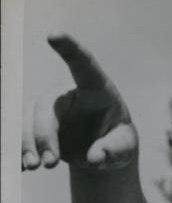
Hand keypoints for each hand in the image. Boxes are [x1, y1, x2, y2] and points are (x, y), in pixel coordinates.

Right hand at [22, 34, 137, 171]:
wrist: (102, 150)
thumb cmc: (118, 140)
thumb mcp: (125, 147)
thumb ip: (114, 150)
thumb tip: (95, 157)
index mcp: (96, 90)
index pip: (83, 65)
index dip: (70, 49)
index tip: (54, 35)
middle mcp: (67, 94)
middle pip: (45, 107)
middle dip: (44, 136)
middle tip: (50, 165)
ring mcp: (48, 108)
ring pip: (24, 117)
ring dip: (25, 142)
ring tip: (33, 167)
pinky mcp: (34, 123)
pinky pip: (17, 129)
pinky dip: (16, 146)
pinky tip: (19, 165)